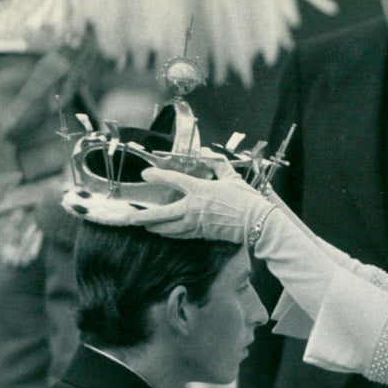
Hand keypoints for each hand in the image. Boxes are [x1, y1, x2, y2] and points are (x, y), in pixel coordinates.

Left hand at [129, 162, 274, 244]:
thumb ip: (216, 163)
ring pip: (169, 228)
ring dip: (155, 226)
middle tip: (130, 218)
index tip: (145, 174)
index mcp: (199, 189)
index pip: (173, 180)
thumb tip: (205, 153)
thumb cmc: (246, 198)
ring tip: (144, 225)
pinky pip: (180, 234)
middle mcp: (193, 208)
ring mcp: (196, 224)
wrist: (257, 222)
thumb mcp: (231, 176)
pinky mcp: (202, 234)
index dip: (157, 176)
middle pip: (162, 214)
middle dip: (144, 217)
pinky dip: (169, 233)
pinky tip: (163, 232)